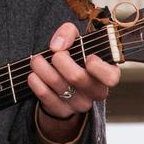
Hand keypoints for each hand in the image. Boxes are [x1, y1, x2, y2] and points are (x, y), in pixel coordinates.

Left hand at [27, 22, 120, 143]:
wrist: (66, 82)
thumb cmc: (76, 57)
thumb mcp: (77, 40)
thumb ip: (69, 33)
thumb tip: (57, 46)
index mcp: (107, 74)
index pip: (111, 77)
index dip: (98, 67)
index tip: (88, 57)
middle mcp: (96, 92)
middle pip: (77, 77)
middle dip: (60, 60)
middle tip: (54, 54)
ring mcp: (80, 104)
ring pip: (58, 84)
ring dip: (42, 68)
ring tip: (37, 60)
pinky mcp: (63, 111)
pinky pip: (46, 96)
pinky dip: (36, 82)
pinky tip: (33, 74)